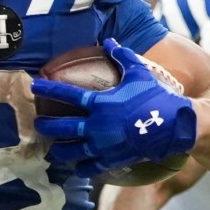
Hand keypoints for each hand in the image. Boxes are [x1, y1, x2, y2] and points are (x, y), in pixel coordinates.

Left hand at [32, 38, 196, 174]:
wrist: (174, 126)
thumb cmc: (156, 97)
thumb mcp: (139, 73)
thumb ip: (122, 56)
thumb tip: (110, 41)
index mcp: (101, 104)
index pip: (67, 95)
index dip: (49, 89)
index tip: (35, 86)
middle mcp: (98, 127)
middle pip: (63, 129)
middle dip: (46, 127)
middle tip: (37, 125)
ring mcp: (104, 146)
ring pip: (72, 152)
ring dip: (59, 152)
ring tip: (51, 152)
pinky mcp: (113, 160)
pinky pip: (91, 167)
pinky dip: (81, 169)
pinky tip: (75, 169)